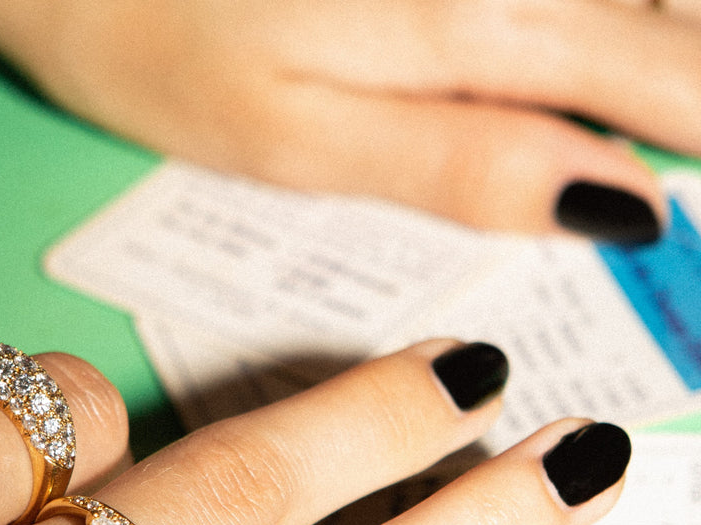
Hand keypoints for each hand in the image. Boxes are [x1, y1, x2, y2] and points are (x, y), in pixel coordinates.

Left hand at [0, 0, 700, 237]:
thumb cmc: (166, 53)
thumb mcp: (308, 147)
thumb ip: (469, 166)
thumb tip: (618, 203)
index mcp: (475, 16)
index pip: (670, 79)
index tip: (692, 213)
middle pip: (666, 18)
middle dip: (676, 97)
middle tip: (643, 178)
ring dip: (623, 48)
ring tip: (595, 120)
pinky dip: (569, 20)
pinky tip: (536, 56)